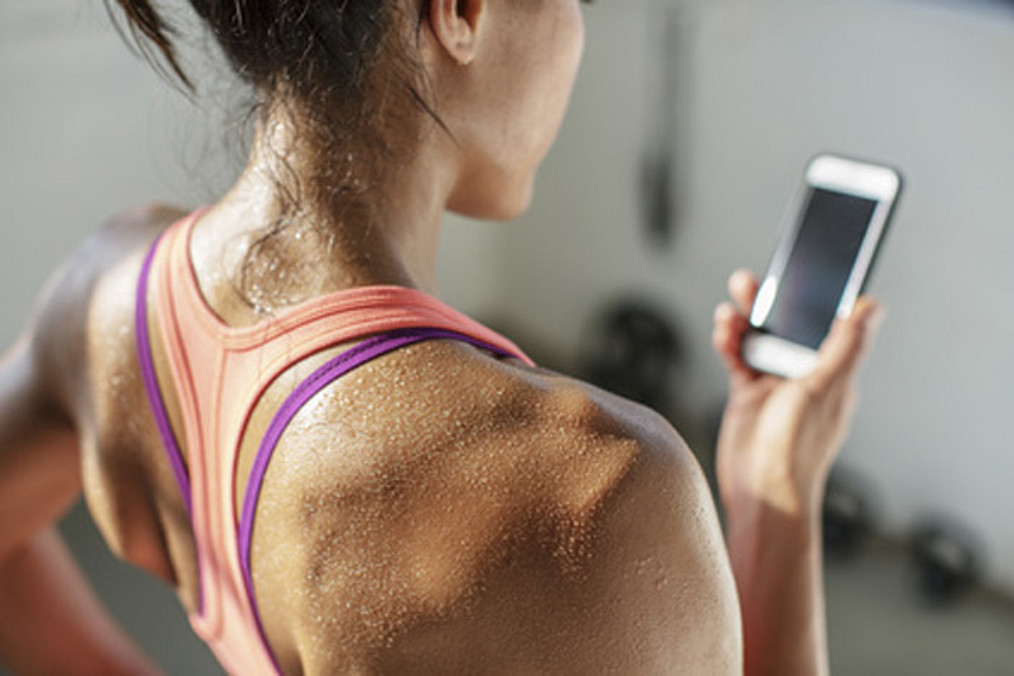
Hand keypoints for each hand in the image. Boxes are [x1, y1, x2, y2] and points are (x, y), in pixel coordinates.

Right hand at [712, 270, 883, 518]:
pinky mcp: (749, 395)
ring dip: (744, 321)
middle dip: (768, 302)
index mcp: (833, 371)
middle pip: (787, 326)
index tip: (797, 271)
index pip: (825, 322)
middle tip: (749, 282)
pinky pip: (738, 358)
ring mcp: (776, 385)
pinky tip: (722, 333)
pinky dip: (729, 343)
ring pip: (759, 339)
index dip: (811, 296)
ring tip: (729, 309)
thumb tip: (871, 307)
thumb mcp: (824, 387)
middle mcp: (805, 375)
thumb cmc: (796, 449)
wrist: (761, 491)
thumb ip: (845, 345)